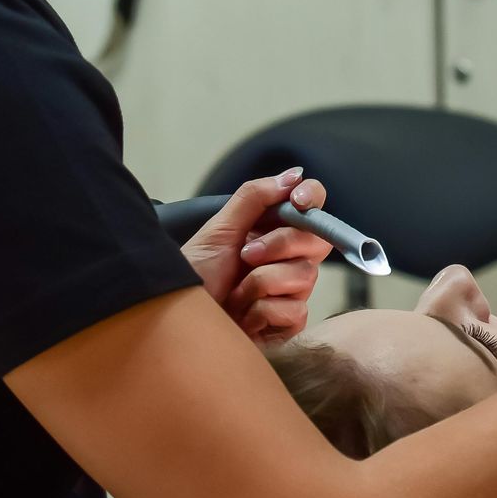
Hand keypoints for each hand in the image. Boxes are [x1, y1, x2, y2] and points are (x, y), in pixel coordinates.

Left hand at [181, 167, 334, 343]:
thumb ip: (254, 198)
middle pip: (317, 240)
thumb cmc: (197, 275)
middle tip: (245, 255)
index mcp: (274, 230)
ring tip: (235, 293)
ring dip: (260, 283)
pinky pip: (294, 310)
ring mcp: (292, 291)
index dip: (312, 198)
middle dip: (279, 245)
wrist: (179, 319)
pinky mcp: (290, 322)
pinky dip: (261, 311)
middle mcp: (289, 258)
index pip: (312, 205)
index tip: (297, 200)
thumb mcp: (219, 229)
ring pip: (305, 276)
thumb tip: (294, 175)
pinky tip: (243, 316)